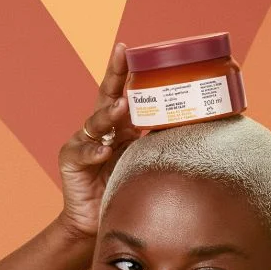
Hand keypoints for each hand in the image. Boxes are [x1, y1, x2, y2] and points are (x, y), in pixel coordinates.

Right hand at [57, 43, 143, 241]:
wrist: (100, 221)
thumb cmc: (127, 189)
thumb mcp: (147, 161)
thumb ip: (161, 143)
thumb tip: (200, 127)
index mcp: (120, 125)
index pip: (123, 91)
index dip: (124, 70)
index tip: (129, 48)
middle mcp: (100, 128)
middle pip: (106, 96)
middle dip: (113, 74)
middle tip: (122, 56)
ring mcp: (83, 141)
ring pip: (96, 121)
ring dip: (109, 113)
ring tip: (121, 108)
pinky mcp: (71, 159)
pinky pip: (83, 152)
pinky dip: (94, 152)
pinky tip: (103, 153)